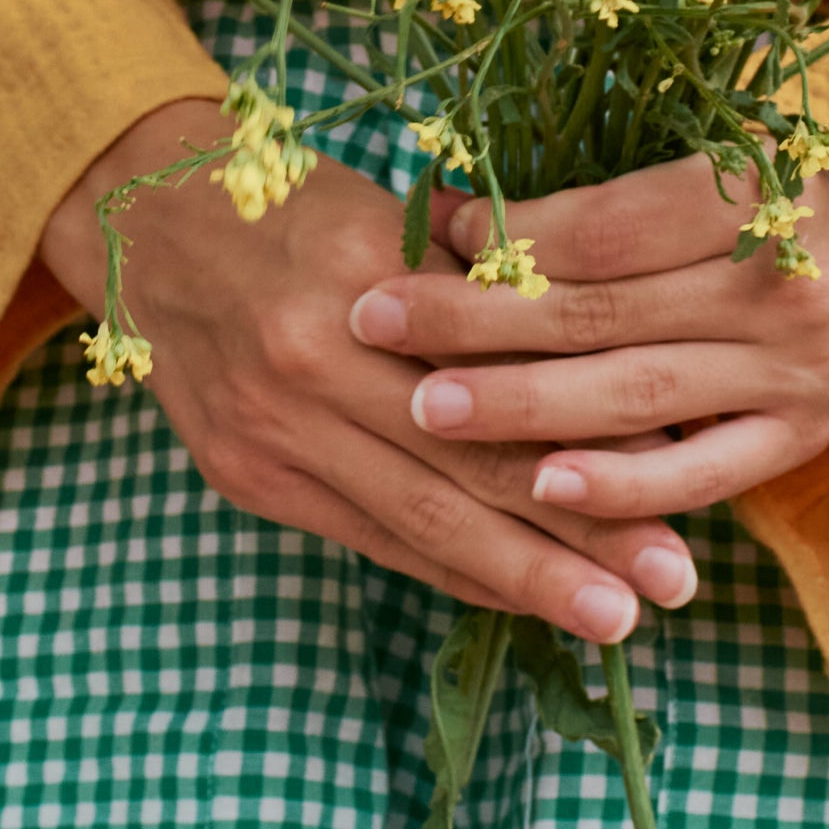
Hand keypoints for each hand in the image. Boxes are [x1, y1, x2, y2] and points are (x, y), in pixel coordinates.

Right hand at [39, 99, 700, 648]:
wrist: (145, 228)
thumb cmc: (297, 208)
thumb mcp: (394, 218)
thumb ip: (487, 290)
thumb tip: (616, 360)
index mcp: (360, 289)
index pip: (501, 391)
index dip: (594, 448)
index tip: (684, 486)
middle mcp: (310, 372)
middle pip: (468, 475)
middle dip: (580, 539)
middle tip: (673, 586)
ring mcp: (273, 436)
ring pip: (421, 527)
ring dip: (525, 580)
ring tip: (613, 620)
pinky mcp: (249, 480)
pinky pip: (372, 542)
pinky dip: (452, 574)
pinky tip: (518, 597)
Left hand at [343, 153, 828, 538]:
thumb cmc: (741, 190)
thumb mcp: (677, 160)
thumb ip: (579, 196)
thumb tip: (439, 217)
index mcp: (765, 189)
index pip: (607, 229)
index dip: (509, 237)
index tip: (427, 235)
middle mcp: (794, 283)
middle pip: (604, 312)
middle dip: (477, 323)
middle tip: (375, 322)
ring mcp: (804, 368)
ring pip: (636, 395)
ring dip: (521, 407)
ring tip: (427, 409)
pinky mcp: (802, 436)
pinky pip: (699, 476)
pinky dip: (619, 488)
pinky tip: (540, 487)